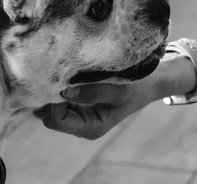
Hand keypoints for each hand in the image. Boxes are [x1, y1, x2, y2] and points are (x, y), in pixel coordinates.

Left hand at [34, 54, 196, 139]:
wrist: (150, 81)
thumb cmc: (136, 87)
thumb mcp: (119, 89)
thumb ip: (92, 92)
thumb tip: (65, 90)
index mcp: (88, 128)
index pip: (54, 119)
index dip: (53, 101)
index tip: (60, 79)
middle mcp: (79, 124)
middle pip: (47, 113)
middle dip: (50, 94)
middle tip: (56, 71)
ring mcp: (77, 113)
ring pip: (50, 104)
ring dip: (54, 88)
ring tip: (60, 69)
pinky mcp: (76, 101)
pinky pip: (57, 96)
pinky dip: (58, 84)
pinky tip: (64, 71)